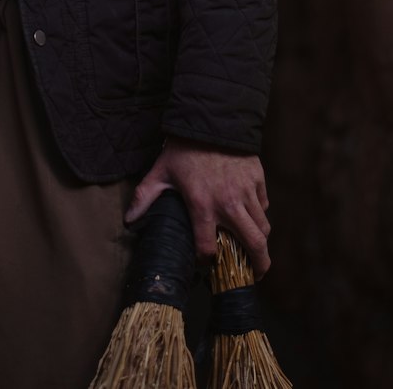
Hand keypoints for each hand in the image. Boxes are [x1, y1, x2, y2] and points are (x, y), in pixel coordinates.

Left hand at [124, 137, 271, 276]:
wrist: (210, 117)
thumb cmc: (183, 147)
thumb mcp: (161, 172)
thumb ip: (144, 197)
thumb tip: (129, 220)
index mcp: (202, 205)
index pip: (209, 248)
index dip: (206, 260)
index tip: (206, 261)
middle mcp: (229, 203)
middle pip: (254, 244)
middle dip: (259, 266)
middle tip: (256, 274)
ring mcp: (247, 191)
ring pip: (263, 226)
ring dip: (260, 240)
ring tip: (255, 248)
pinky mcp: (257, 178)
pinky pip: (264, 204)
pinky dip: (260, 213)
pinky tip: (251, 214)